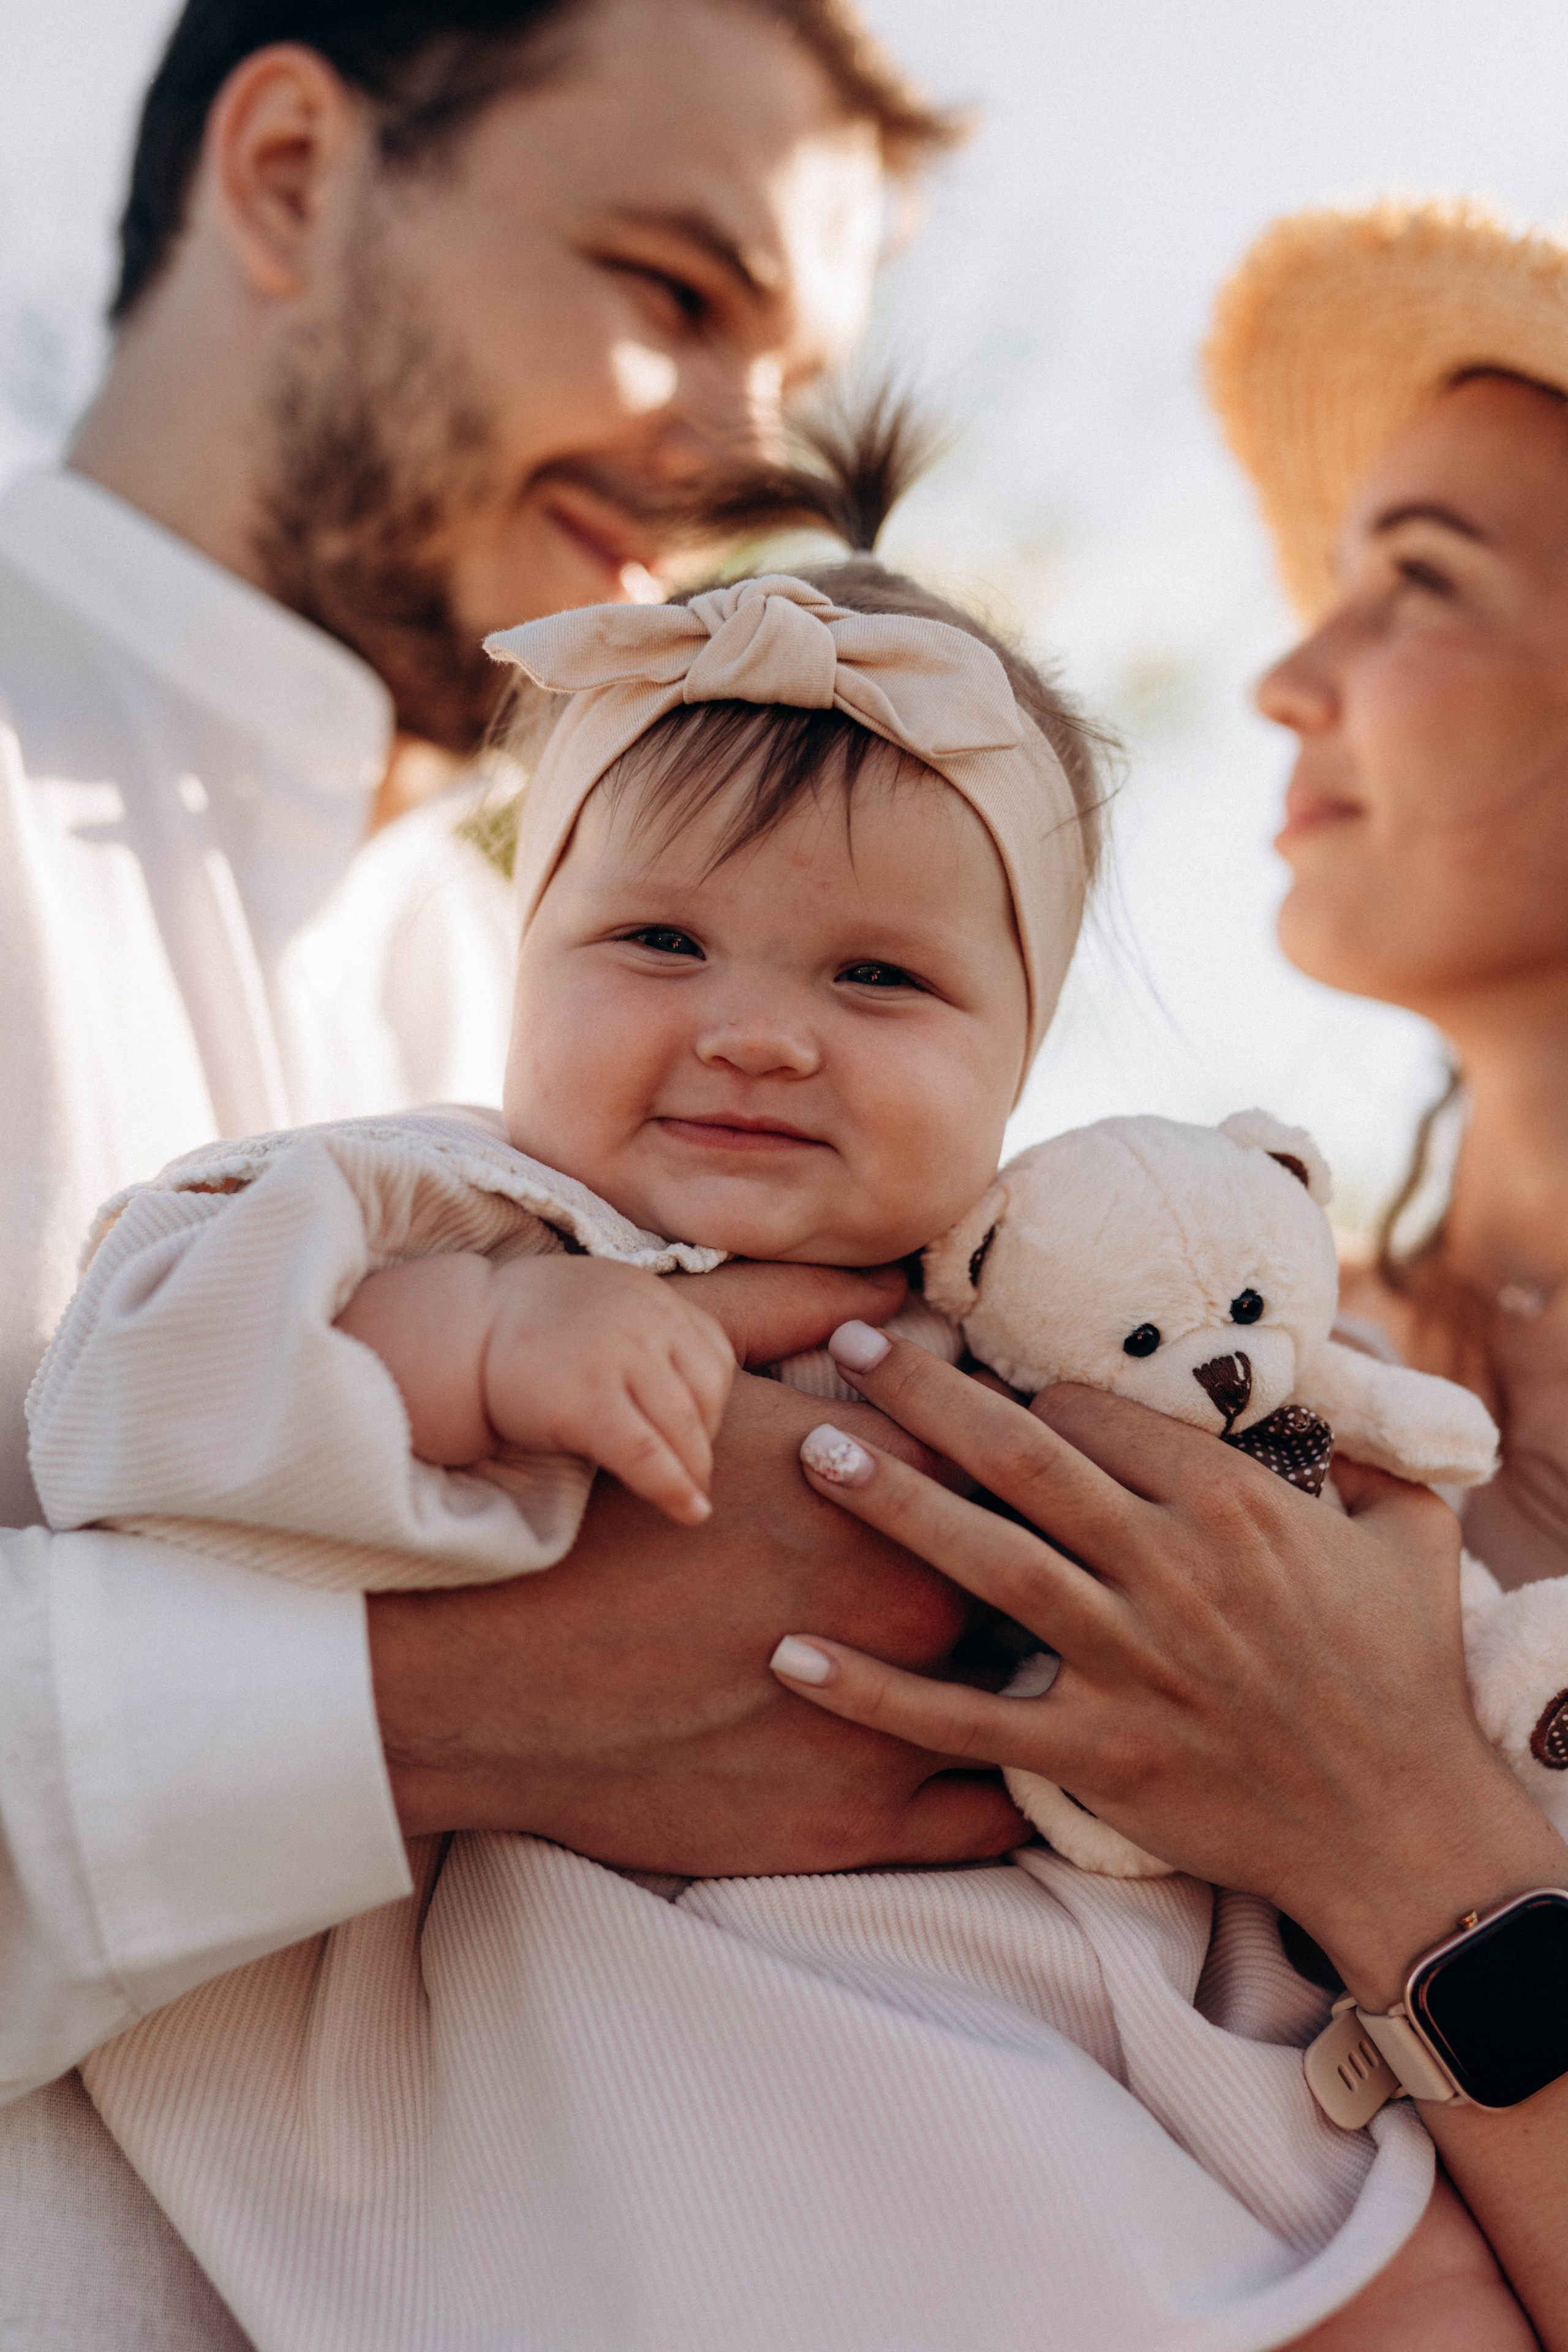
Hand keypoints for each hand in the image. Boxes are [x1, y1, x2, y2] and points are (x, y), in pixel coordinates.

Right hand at [341, 1249, 737, 1526]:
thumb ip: (650, 1333)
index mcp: (652, 1298)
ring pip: (684, 1428)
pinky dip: (674, 1487)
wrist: (461, 1329)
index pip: (714, 1358)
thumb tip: (692, 1397)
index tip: (698, 1433)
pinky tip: (689, 1511)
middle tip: (696, 1477)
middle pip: (706, 1397)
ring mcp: (618, 1359)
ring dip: (694, 1470)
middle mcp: (644, 1323)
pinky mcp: (587, 1402)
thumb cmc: (531, 1328)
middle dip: (705, 1443)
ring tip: (689, 1496)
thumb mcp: (605, 1306)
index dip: (714, 1404)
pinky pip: (647, 1453)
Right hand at [367, 1263, 1024, 1874]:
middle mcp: (908, 1599)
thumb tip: (897, 1306)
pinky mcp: (856, 1822)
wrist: (484, 1672)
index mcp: (888, 1485)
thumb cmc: (595, 1517)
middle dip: (1059, 1584)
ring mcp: (889, 1720)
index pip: (1025, 1467)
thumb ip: (808, 1337)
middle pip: (1045, 1585)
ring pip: (1029, 1704)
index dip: (1040, 1478)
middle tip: (1080, 1586)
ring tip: (1067, 1682)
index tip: (1054, 1490)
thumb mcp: (697, 1391)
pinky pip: (991, 1815)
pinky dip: (1010, 1788)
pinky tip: (1017, 1766)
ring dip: (1041, 1689)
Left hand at [769, 1326, 1567, 2008]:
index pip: (1095, 1413)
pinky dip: (874, 1691)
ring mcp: (1125, 1663)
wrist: (1402, 1828)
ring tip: (812, 1450)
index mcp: (1230, 1505)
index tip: (970, 1363)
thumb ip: (1365, 1445)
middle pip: (1019, 1458)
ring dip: (891, 1503)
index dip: (1024, 1383)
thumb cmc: (1405, 1674)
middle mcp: (1167, 1570)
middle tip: (846, 1344)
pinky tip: (795, 1655)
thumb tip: (1344, 1364)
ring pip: (984, 1562)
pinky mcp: (1094, 1752)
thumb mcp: (1413, 1533)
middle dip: (924, 1394)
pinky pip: (963, 1719)